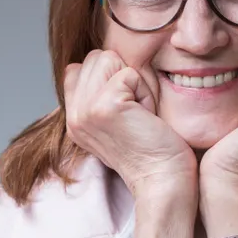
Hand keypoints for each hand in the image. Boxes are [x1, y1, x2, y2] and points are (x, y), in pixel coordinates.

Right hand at [64, 50, 195, 198]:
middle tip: (136, 113)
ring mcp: (85, 111)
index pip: (80, 66)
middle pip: (96, 58)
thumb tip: (104, 60)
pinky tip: (146, 116)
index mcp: (74, 118)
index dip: (111, 78)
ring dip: (134, 83)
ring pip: (108, 59)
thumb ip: (100, 92)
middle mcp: (74, 115)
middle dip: (123, 77)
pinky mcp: (105, 107)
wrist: (163, 180)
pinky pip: (129, 73)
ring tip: (139, 113)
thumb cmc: (152, 148)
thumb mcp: (117, 119)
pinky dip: (145, 91)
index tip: (126, 110)